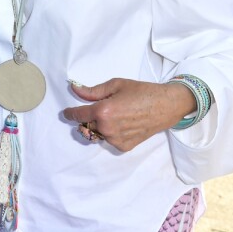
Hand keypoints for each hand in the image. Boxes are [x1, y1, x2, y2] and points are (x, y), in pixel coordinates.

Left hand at [63, 78, 194, 151]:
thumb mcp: (116, 85)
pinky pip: (109, 140)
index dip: (70, 113)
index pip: (78, 115)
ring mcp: (116, 139)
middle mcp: (107, 128)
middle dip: (87, 119)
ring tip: (115, 116)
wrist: (166, 105)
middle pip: (86, 126)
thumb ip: (93, 91)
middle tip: (98, 110)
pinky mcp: (124, 146)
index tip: (67, 113)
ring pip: (97, 134)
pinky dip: (111, 133)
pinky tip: (123, 124)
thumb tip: (75, 90)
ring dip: (99, 127)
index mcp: (102, 111)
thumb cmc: (142, 92)